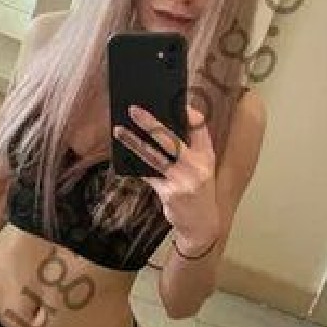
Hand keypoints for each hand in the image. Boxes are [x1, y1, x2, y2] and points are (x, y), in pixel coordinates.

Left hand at [113, 104, 220, 242]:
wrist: (203, 225)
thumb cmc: (199, 190)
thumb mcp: (203, 167)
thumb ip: (190, 146)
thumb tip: (161, 126)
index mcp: (207, 156)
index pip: (200, 128)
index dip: (188, 113)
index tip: (176, 102)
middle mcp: (197, 166)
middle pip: (171, 139)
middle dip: (150, 123)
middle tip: (133, 110)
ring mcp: (182, 180)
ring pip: (154, 156)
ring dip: (134, 142)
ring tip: (119, 130)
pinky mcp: (169, 193)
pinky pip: (147, 174)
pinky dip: (135, 164)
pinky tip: (122, 155)